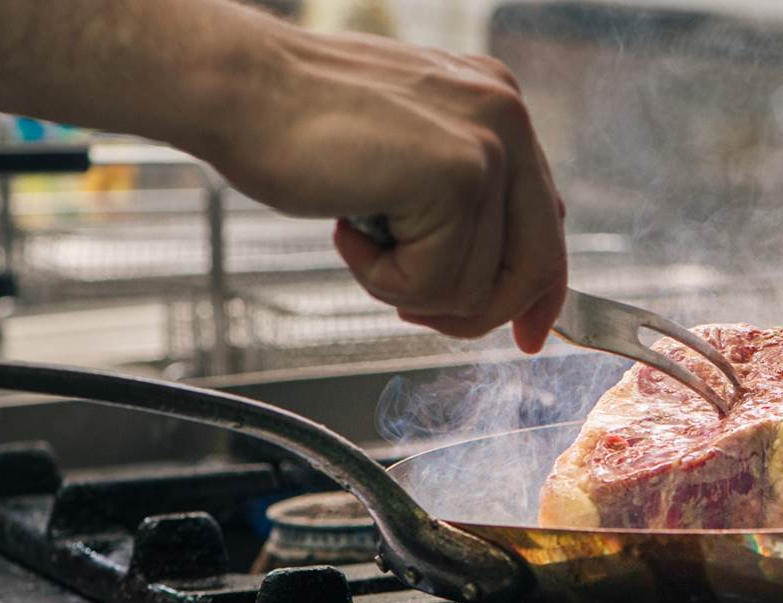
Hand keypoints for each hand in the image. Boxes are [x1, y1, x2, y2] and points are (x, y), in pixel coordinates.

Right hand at [207, 27, 566, 352]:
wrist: (236, 86)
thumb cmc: (295, 122)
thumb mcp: (402, 153)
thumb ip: (456, 198)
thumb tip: (492, 274)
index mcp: (497, 107)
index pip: (547, 223)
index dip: (537, 292)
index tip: (525, 336)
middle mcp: (506, 116)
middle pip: (534, 264)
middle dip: (475, 310)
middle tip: (411, 304)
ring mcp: (488, 144)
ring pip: (478, 286)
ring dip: (407, 285)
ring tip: (359, 231)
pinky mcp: (456, 177)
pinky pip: (437, 284)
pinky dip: (382, 278)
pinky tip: (348, 226)